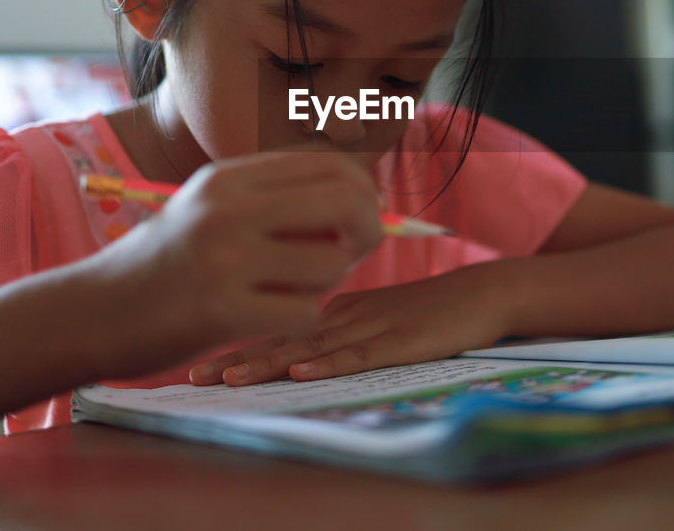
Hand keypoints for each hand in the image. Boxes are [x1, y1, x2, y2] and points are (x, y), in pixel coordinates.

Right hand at [78, 150, 382, 378]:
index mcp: (229, 178)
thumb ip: (272, 199)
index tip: (362, 218)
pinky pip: (306, 313)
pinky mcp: (222, 310)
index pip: (330, 166)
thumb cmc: (163, 263)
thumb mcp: (208, 208)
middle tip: (353, 254)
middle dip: (368, 230)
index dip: (364, 193)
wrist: (91, 312)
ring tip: (291, 290)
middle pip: (345, 203)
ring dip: (327, 284)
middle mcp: (228, 209)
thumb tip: (360, 204)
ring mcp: (225, 258)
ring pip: (332, 263)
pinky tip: (269, 317)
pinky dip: (301, 319)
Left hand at [188, 263, 515, 385]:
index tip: (193, 360)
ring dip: (268, 363)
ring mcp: (371, 326)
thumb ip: (339, 327)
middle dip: (235, 358)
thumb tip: (297, 353)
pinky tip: (303, 371)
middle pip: (282, 337)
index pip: (275, 325)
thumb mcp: (376, 313)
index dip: (234, 342)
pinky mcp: (400, 341)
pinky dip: (329, 364)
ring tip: (229, 378)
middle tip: (192, 376)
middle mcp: (344, 314)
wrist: (481, 294)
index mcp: (335, 307)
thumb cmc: (428, 308)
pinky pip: (360, 355)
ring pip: (311, 347)